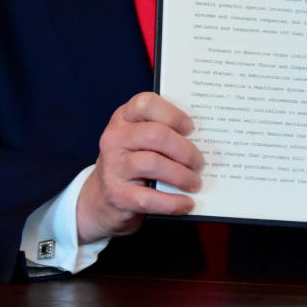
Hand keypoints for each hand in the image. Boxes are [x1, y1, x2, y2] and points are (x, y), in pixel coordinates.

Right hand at [75, 92, 203, 243]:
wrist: (103, 199)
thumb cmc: (133, 163)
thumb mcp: (141, 141)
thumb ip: (163, 133)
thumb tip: (203, 140)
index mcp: (124, 118)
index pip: (146, 104)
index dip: (172, 114)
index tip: (190, 128)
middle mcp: (114, 138)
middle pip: (156, 135)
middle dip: (184, 150)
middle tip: (199, 162)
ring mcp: (112, 166)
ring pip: (153, 164)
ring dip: (182, 175)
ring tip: (195, 183)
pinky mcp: (116, 194)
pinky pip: (149, 198)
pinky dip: (173, 202)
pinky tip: (186, 203)